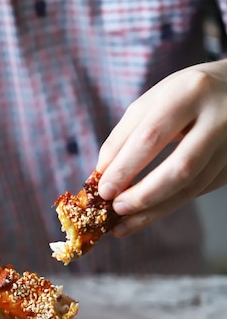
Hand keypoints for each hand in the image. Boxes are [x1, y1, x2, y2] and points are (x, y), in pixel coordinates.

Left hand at [96, 60, 226, 236]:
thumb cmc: (189, 93)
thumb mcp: (157, 98)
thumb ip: (126, 133)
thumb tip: (103, 172)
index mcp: (189, 93)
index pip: (151, 137)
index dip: (125, 167)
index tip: (103, 190)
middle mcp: (217, 119)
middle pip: (179, 168)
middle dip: (143, 195)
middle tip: (115, 209)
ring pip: (191, 187)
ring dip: (154, 211)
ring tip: (123, 224)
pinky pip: (199, 191)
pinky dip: (169, 204)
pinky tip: (148, 213)